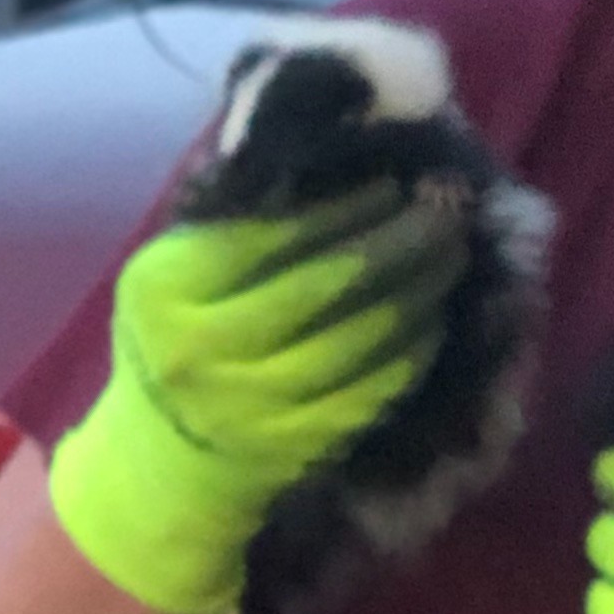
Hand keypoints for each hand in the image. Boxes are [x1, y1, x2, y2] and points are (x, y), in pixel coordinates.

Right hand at [47, 183, 463, 613]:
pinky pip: (378, 387)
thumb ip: (235, 219)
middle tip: (446, 208)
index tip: (392, 183)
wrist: (162, 457)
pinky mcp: (300, 444)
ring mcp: (255, 404)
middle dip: (399, 240)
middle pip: (327, 284)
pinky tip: (436, 313)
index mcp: (166, 287)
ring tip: (452, 251)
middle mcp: (205, 347)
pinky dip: (417, 345)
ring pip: (362, 337)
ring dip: (421, 288)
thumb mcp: (173, 272)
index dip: (344, 207)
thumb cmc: (174, 336)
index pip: (271, 234)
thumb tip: (333, 157)